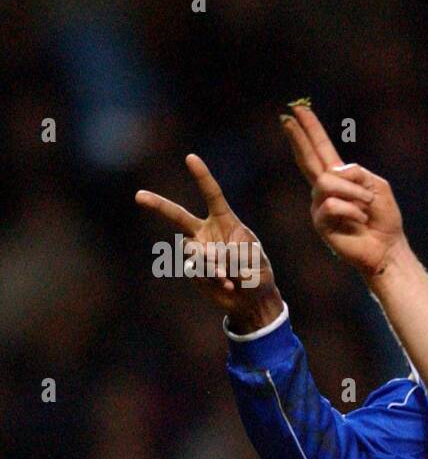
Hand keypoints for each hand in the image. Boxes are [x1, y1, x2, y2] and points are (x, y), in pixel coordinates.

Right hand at [136, 155, 282, 333]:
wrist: (252, 301)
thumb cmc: (258, 274)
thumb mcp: (256, 262)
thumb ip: (236, 256)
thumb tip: (211, 255)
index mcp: (225, 221)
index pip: (212, 195)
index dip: (201, 176)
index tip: (190, 157)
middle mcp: (206, 233)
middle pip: (178, 216)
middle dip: (158, 205)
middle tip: (139, 196)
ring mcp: (197, 251)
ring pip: (192, 250)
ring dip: (210, 263)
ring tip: (227, 276)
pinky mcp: (193, 271)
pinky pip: (196, 271)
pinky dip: (213, 279)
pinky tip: (227, 286)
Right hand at [281, 104, 405, 278]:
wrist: (388, 247)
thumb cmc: (383, 219)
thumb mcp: (377, 186)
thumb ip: (356, 173)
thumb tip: (333, 173)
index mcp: (340, 177)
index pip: (321, 149)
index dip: (310, 130)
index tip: (298, 110)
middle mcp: (324, 189)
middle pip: (308, 159)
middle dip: (299, 137)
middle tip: (288, 118)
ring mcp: (319, 205)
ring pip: (327, 182)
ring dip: (355, 193)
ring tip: (367, 207)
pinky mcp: (320, 223)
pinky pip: (332, 204)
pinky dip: (353, 210)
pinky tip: (360, 221)